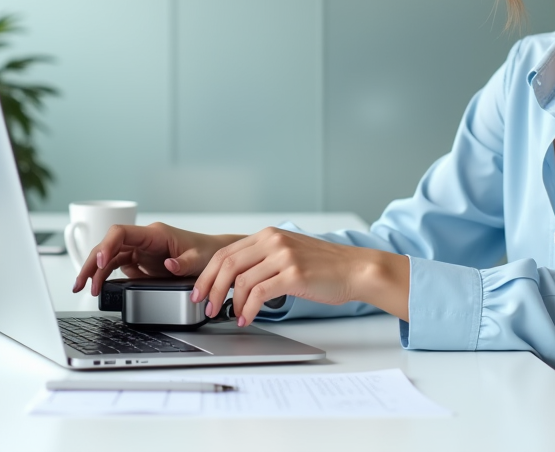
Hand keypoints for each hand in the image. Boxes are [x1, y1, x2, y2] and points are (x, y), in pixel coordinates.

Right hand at [71, 222, 242, 295]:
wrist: (214, 256)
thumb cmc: (207, 252)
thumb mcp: (200, 259)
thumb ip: (185, 263)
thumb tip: (169, 265)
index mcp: (155, 234)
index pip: (121, 232)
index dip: (108, 245)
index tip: (102, 262)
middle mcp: (143, 240)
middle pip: (109, 245)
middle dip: (93, 262)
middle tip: (82, 282)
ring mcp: (139, 250)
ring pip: (109, 256)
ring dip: (95, 271)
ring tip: (83, 288)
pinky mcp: (139, 261)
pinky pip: (116, 266)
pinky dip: (104, 276)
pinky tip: (97, 287)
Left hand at [192, 227, 409, 325]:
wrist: (355, 269)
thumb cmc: (324, 267)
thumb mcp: (289, 254)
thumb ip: (264, 260)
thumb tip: (235, 281)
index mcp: (269, 235)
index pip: (226, 252)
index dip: (207, 274)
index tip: (199, 290)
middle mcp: (273, 241)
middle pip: (227, 264)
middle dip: (211, 288)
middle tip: (205, 306)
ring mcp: (284, 256)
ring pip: (241, 281)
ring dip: (231, 303)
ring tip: (232, 315)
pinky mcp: (293, 274)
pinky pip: (260, 293)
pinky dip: (249, 309)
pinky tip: (247, 317)